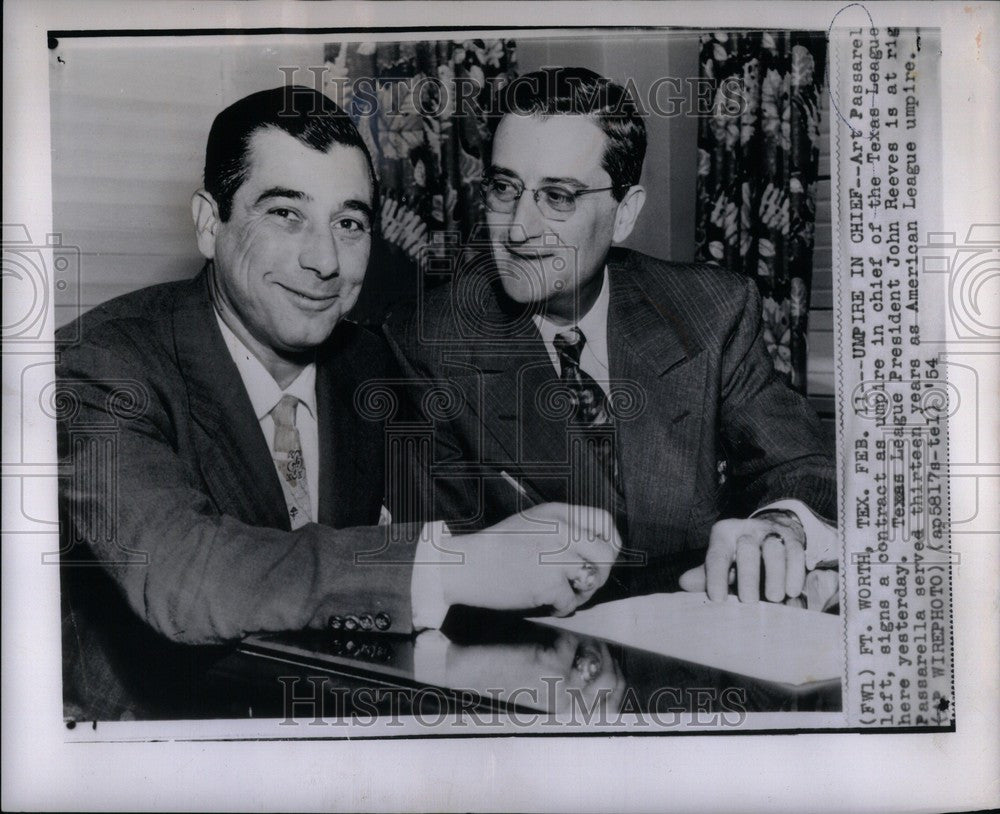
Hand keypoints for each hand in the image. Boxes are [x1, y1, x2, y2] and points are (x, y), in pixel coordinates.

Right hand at [440, 503, 619, 615]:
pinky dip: (561, 608)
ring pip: (592, 579)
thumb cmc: (495, 548)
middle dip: (600, 573)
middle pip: (606, 553)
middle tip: (583, 583)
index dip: (611, 541)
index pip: (604, 520)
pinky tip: (546, 604)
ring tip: (563, 595)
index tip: (604, 556)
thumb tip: (594, 551)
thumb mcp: (533, 523)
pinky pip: (571, 602)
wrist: (466, 565)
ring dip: (581, 593)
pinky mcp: (548, 582)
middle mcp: (562, 531)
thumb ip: (563, 529)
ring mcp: (557, 556)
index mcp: (557, 513)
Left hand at [443, 631, 625, 714]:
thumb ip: (568, 682)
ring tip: (575, 641)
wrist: (470, 671)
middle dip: (608, 659)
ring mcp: (560, 686)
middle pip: (613, 682)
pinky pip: (573, 645)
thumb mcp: (540, 687)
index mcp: (565, 712)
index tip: (609, 665)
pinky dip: (564, 636)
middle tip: (592, 647)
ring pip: (599, 663)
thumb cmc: (502, 675)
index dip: (617, 681)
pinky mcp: (549, 666)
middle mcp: (567, 704)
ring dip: (591, 645)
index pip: (612, 705)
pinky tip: (550, 639)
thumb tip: (596, 662)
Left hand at [679, 510, 806, 602]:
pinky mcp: (793, 540)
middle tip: (749, 601)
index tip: (718, 600)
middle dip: (748, 575)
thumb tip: (684, 583)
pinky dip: (795, 573)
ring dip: (775, 575)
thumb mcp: (720, 562)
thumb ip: (704, 574)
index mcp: (723, 534)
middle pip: (747, 548)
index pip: (717, 555)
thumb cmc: (737, 556)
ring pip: (774, 549)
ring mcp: (771, 533)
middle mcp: (746, 530)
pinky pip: (796, 554)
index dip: (715, 577)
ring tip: (774, 598)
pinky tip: (792, 592)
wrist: (767, 533)